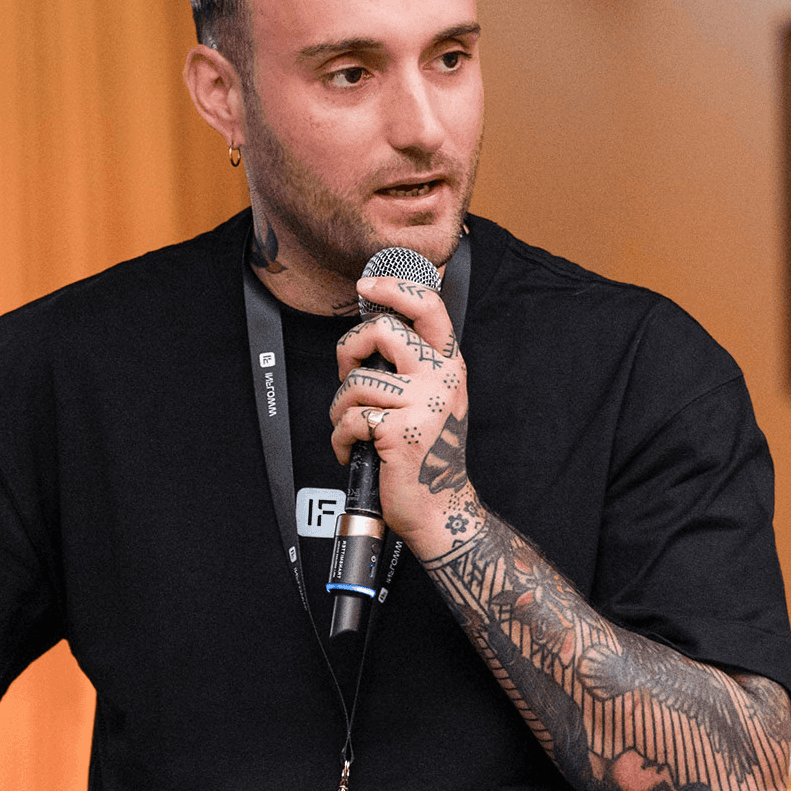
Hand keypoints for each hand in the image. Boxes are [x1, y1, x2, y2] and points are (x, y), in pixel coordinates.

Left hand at [327, 275, 476, 555]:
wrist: (439, 505)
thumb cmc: (428, 451)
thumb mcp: (434, 397)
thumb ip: (412, 363)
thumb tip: (371, 330)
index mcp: (450, 365)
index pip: (429, 308)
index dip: (394, 287)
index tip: (367, 285)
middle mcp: (442, 379)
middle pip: (382, 331)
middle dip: (349, 350)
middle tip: (349, 372)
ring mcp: (424, 404)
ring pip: (358, 381)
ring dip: (340, 407)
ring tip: (352, 425)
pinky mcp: (402, 432)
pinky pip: (351, 419)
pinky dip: (340, 439)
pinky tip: (352, 449)